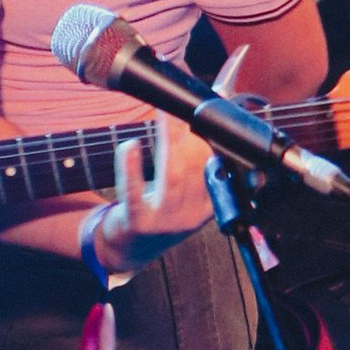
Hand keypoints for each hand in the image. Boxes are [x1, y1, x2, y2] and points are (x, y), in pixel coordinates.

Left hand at [89, 114, 214, 279]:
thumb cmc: (160, 210)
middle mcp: (191, 215)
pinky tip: (130, 145)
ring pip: (172, 177)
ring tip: (167, 115)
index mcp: (210, 205)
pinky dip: (131, 168)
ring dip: (169, 142)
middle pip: (196, 168)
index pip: (220, 168)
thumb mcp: (187, 190)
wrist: (130, 249)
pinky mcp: (138, 223)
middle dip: (193, 133)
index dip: (217, 138)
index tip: (213, 111)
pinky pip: (135, 194)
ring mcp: (165, 221)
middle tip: (185, 106)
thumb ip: (198, 155)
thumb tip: (217, 100)